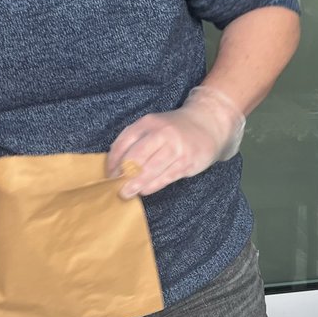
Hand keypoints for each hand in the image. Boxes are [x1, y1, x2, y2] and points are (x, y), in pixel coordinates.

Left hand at [107, 85, 245, 198]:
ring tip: (128, 193)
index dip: (114, 161)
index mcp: (148, 123)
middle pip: (137, 157)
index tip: (109, 174)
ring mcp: (176, 148)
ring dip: (137, 184)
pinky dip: (153, 185)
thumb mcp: (154, 127)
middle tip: (117, 188)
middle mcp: (162, 133)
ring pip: (151, 169)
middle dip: (125, 175)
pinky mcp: (187, 162)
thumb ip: (136, 141)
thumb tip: (117, 165)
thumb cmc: (175, 130)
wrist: (207, 125)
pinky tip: (145, 190)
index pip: (124, 142)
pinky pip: (166, 177)